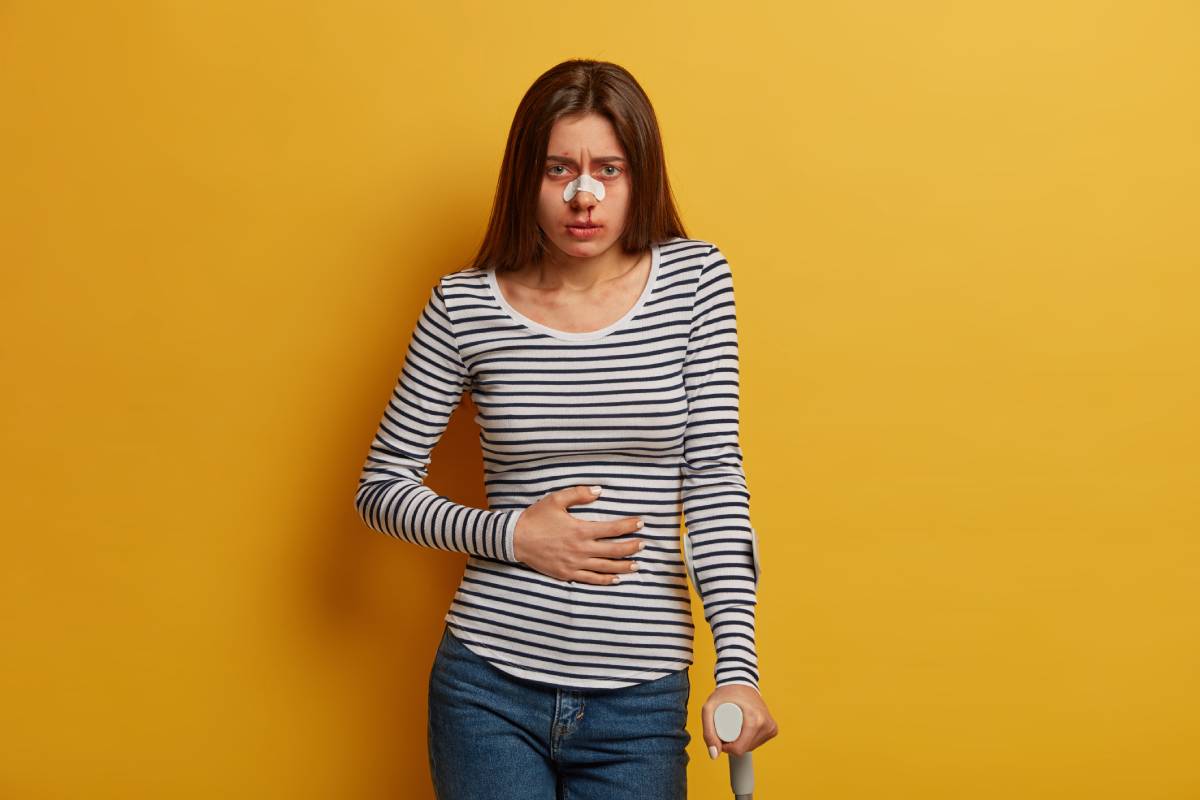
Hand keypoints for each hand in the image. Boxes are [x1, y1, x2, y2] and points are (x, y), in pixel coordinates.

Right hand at [512, 485, 644, 584]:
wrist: (515, 539)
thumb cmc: (536, 518)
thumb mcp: (556, 499)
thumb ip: (579, 494)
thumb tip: (600, 490)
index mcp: (580, 530)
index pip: (612, 529)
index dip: (628, 526)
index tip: (640, 523)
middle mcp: (581, 549)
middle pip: (614, 550)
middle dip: (631, 547)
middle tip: (643, 544)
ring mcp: (574, 564)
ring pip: (605, 568)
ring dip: (623, 566)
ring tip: (637, 565)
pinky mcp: (567, 573)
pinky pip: (591, 579)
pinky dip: (605, 580)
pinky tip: (616, 579)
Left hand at [701, 684, 778, 757]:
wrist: (740, 682)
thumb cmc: (725, 694)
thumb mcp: (709, 709)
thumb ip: (708, 733)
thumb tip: (715, 755)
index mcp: (754, 720)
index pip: (739, 749)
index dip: (726, 748)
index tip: (719, 737)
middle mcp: (766, 724)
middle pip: (745, 749)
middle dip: (733, 745)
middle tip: (725, 728)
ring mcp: (772, 727)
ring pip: (752, 747)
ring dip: (741, 743)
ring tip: (734, 727)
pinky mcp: (773, 729)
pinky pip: (758, 742)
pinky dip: (749, 740)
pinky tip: (743, 730)